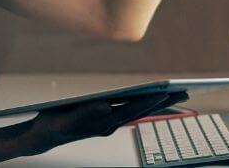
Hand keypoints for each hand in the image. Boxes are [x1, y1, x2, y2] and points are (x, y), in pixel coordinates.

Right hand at [24, 91, 188, 154]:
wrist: (43, 136)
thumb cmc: (53, 125)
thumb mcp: (66, 119)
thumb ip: (84, 114)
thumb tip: (105, 106)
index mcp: (103, 122)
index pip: (133, 108)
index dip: (152, 100)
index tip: (169, 92)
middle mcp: (109, 123)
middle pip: (141, 109)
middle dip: (163, 101)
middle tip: (185, 92)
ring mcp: (108, 122)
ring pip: (137, 109)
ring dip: (156, 102)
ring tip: (175, 93)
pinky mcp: (104, 119)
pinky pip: (128, 110)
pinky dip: (142, 103)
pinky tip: (150, 97)